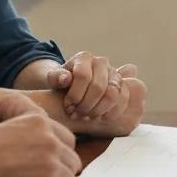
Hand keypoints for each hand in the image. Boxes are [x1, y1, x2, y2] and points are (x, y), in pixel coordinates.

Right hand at [0, 108, 80, 176]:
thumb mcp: (5, 123)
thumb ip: (32, 127)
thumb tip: (55, 142)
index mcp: (40, 121)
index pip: (68, 140)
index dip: (58, 153)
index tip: (44, 161)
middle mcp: (50, 139)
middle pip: (72, 159)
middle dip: (59, 169)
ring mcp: (51, 163)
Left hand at [31, 64, 145, 136]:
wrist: (72, 85)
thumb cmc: (61, 82)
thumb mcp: (53, 78)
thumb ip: (55, 77)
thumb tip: (65, 79)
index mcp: (84, 57)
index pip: (83, 76)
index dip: (75, 95)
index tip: (68, 106)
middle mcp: (101, 62)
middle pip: (98, 87)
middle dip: (86, 105)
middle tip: (76, 115)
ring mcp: (113, 73)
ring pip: (112, 94)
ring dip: (98, 110)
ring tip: (87, 117)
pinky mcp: (121, 85)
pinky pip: (123, 99)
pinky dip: (112, 112)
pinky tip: (100, 118)